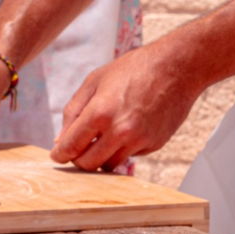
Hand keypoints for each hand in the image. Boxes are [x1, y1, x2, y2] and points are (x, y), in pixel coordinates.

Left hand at [50, 43, 201, 170]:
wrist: (177, 68)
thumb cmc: (134, 69)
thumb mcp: (95, 80)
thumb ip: (74, 111)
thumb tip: (61, 140)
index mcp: (100, 112)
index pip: (71, 147)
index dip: (60, 154)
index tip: (58, 155)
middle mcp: (120, 131)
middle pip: (89, 164)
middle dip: (79, 159)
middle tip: (78, 150)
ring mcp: (140, 140)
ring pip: (110, 165)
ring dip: (102, 156)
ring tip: (104, 137)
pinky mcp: (154, 145)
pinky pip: (131, 155)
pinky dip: (125, 147)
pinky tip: (131, 127)